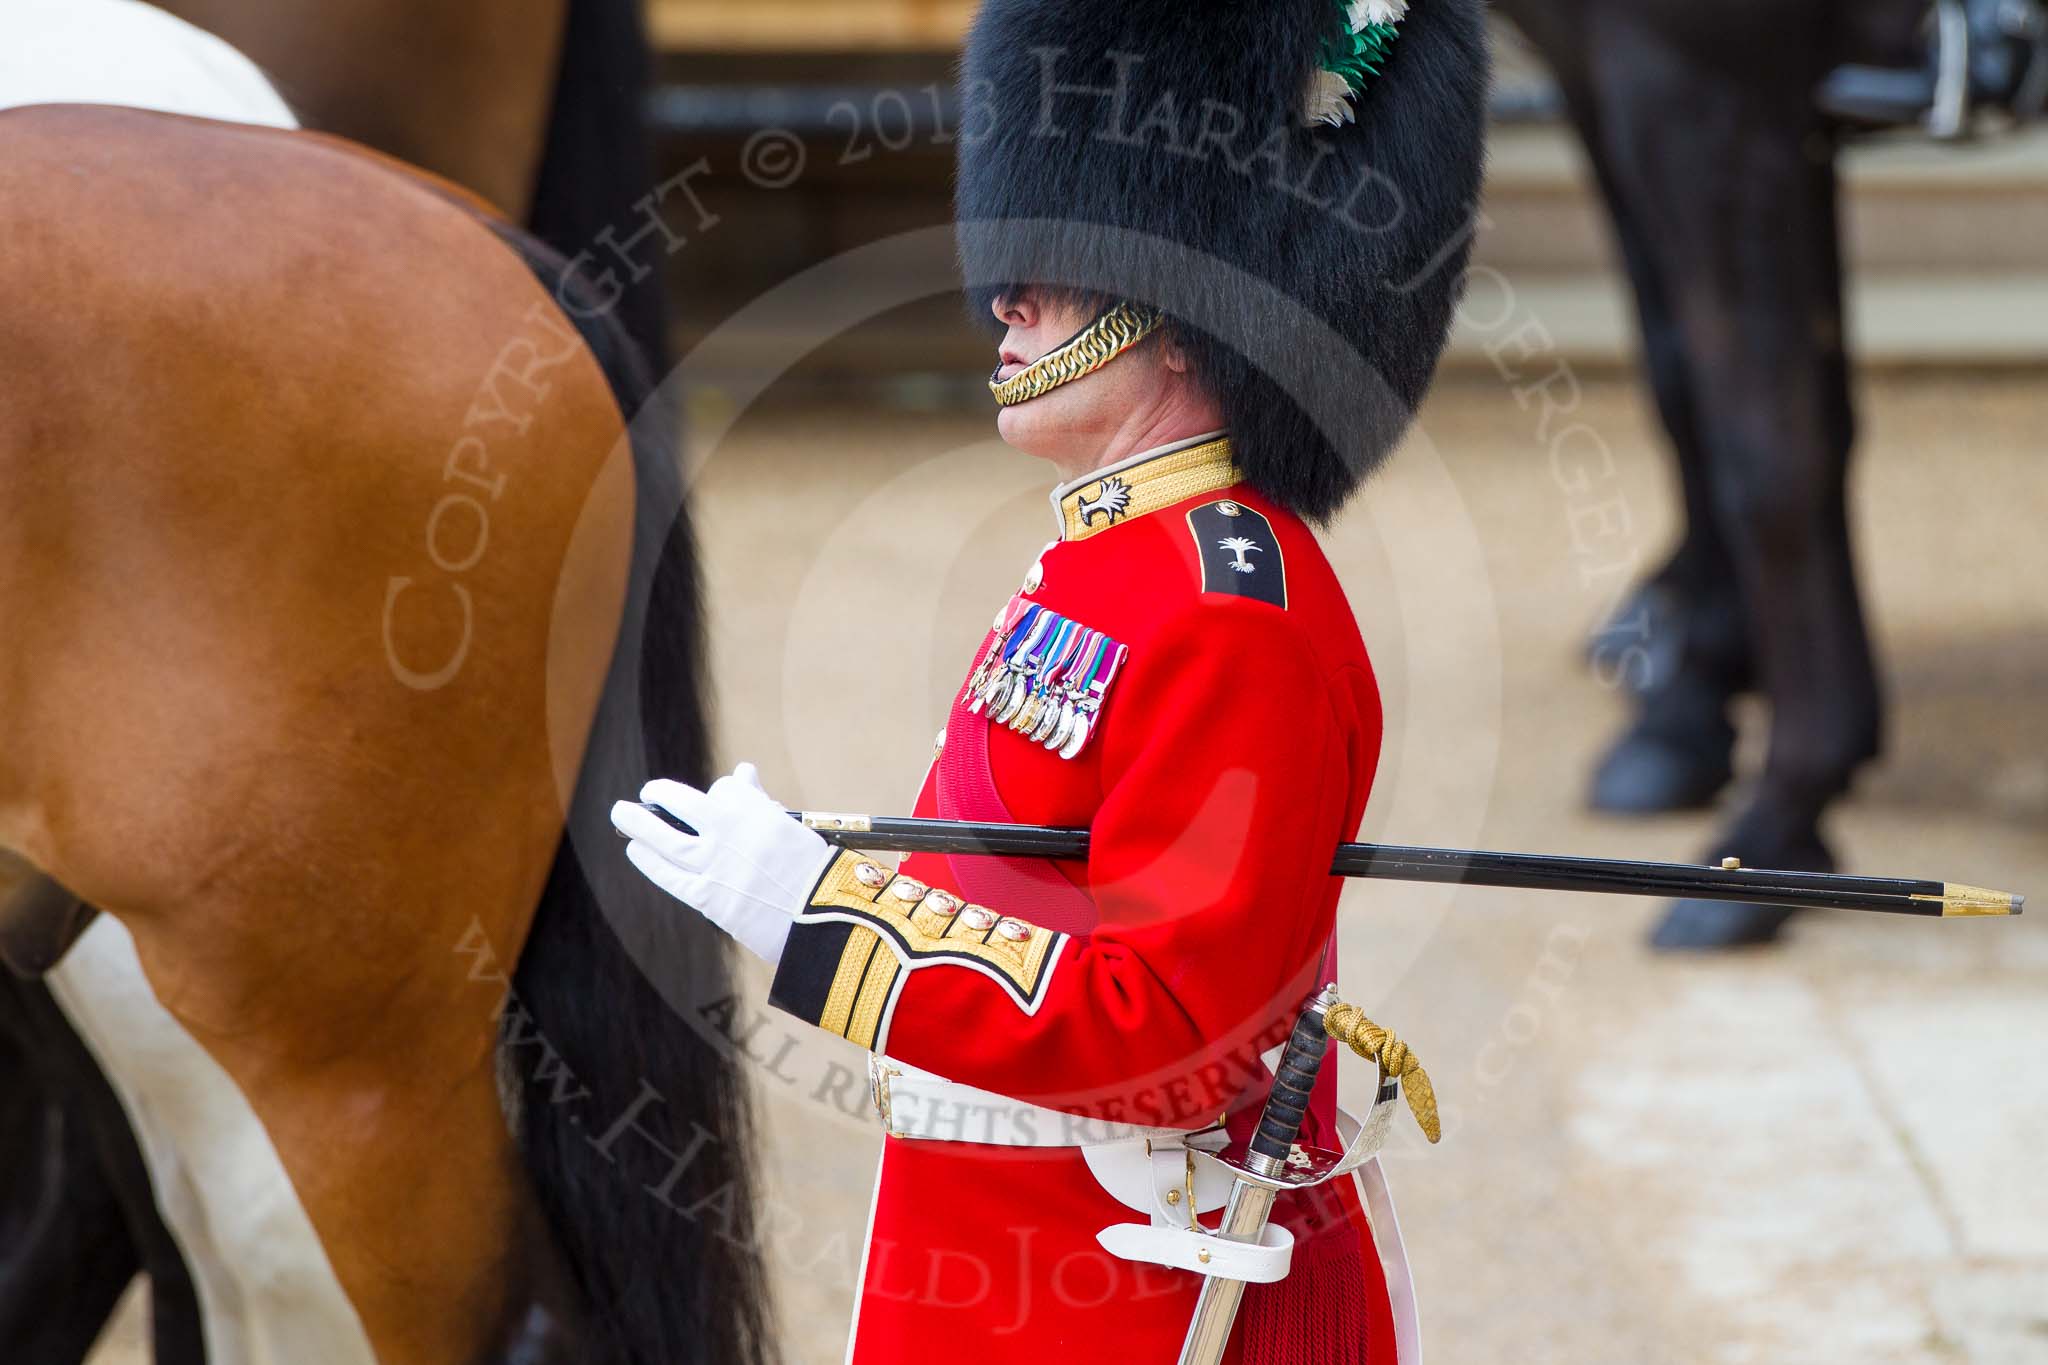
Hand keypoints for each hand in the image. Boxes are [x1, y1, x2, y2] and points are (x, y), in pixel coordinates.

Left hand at [609, 762, 835, 964]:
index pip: (724, 789)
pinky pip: (668, 875)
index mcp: (752, 808)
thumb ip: (761, 802)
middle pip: (682, 804)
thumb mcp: (792, 827)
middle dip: (661, 794)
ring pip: (664, 838)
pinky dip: (649, 862)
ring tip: (621, 812)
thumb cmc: (814, 870)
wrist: (821, 916)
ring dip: (638, 823)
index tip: (719, 796)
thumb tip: (744, 771)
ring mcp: (712, 864)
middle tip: (648, 791)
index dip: (721, 792)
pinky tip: (636, 850)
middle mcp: (726, 831)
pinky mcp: (706, 896)